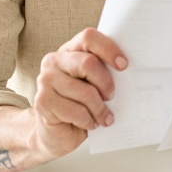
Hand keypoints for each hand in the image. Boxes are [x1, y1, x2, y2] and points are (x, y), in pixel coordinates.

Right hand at [31, 28, 127, 159]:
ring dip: (100, 109)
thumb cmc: (81, 105)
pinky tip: (89, 123)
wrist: (56, 133)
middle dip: (106, 83)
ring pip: (85, 92)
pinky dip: (89, 121)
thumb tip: (129, 71)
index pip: (89, 38)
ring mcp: (45, 80)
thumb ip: (104, 72)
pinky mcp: (42, 101)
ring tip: (104, 117)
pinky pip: (76, 111)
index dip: (109, 49)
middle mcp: (54, 61)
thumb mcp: (94, 84)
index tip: (123, 65)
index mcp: (69, 50)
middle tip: (111, 96)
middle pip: (88, 63)